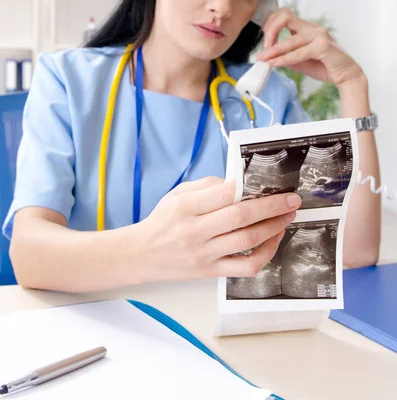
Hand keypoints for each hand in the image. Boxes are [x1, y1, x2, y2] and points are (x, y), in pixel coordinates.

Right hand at [130, 177, 300, 282]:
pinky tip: (272, 241)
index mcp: (186, 207)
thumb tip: (240, 183)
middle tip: (292, 200)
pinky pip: (245, 267)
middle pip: (241, 217)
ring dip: (273, 228)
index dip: (251, 187)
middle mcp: (196, 231)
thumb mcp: (177, 194)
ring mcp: (205, 254)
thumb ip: (208, 185)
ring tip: (287, 217)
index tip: (271, 183)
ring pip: (247, 241)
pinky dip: (265, 254)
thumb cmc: (162, 220)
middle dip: (272, 206)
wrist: (142, 255)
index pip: (225, 194)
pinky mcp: (211, 271)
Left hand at [256, 7, 363, 87]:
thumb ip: (285, 55)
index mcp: (306, 28)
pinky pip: (298, 52)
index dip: (270, 25)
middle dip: (269, 30)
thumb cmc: (324, 66)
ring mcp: (319, 35)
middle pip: (285, 16)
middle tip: (263, 47)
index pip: (283, 15)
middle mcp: (312, 28)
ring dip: (273, 49)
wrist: (346, 75)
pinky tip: (274, 63)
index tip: (265, 41)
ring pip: (290, 38)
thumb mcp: (299, 60)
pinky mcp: (323, 46)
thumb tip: (266, 56)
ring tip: (263, 58)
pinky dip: (284, 58)